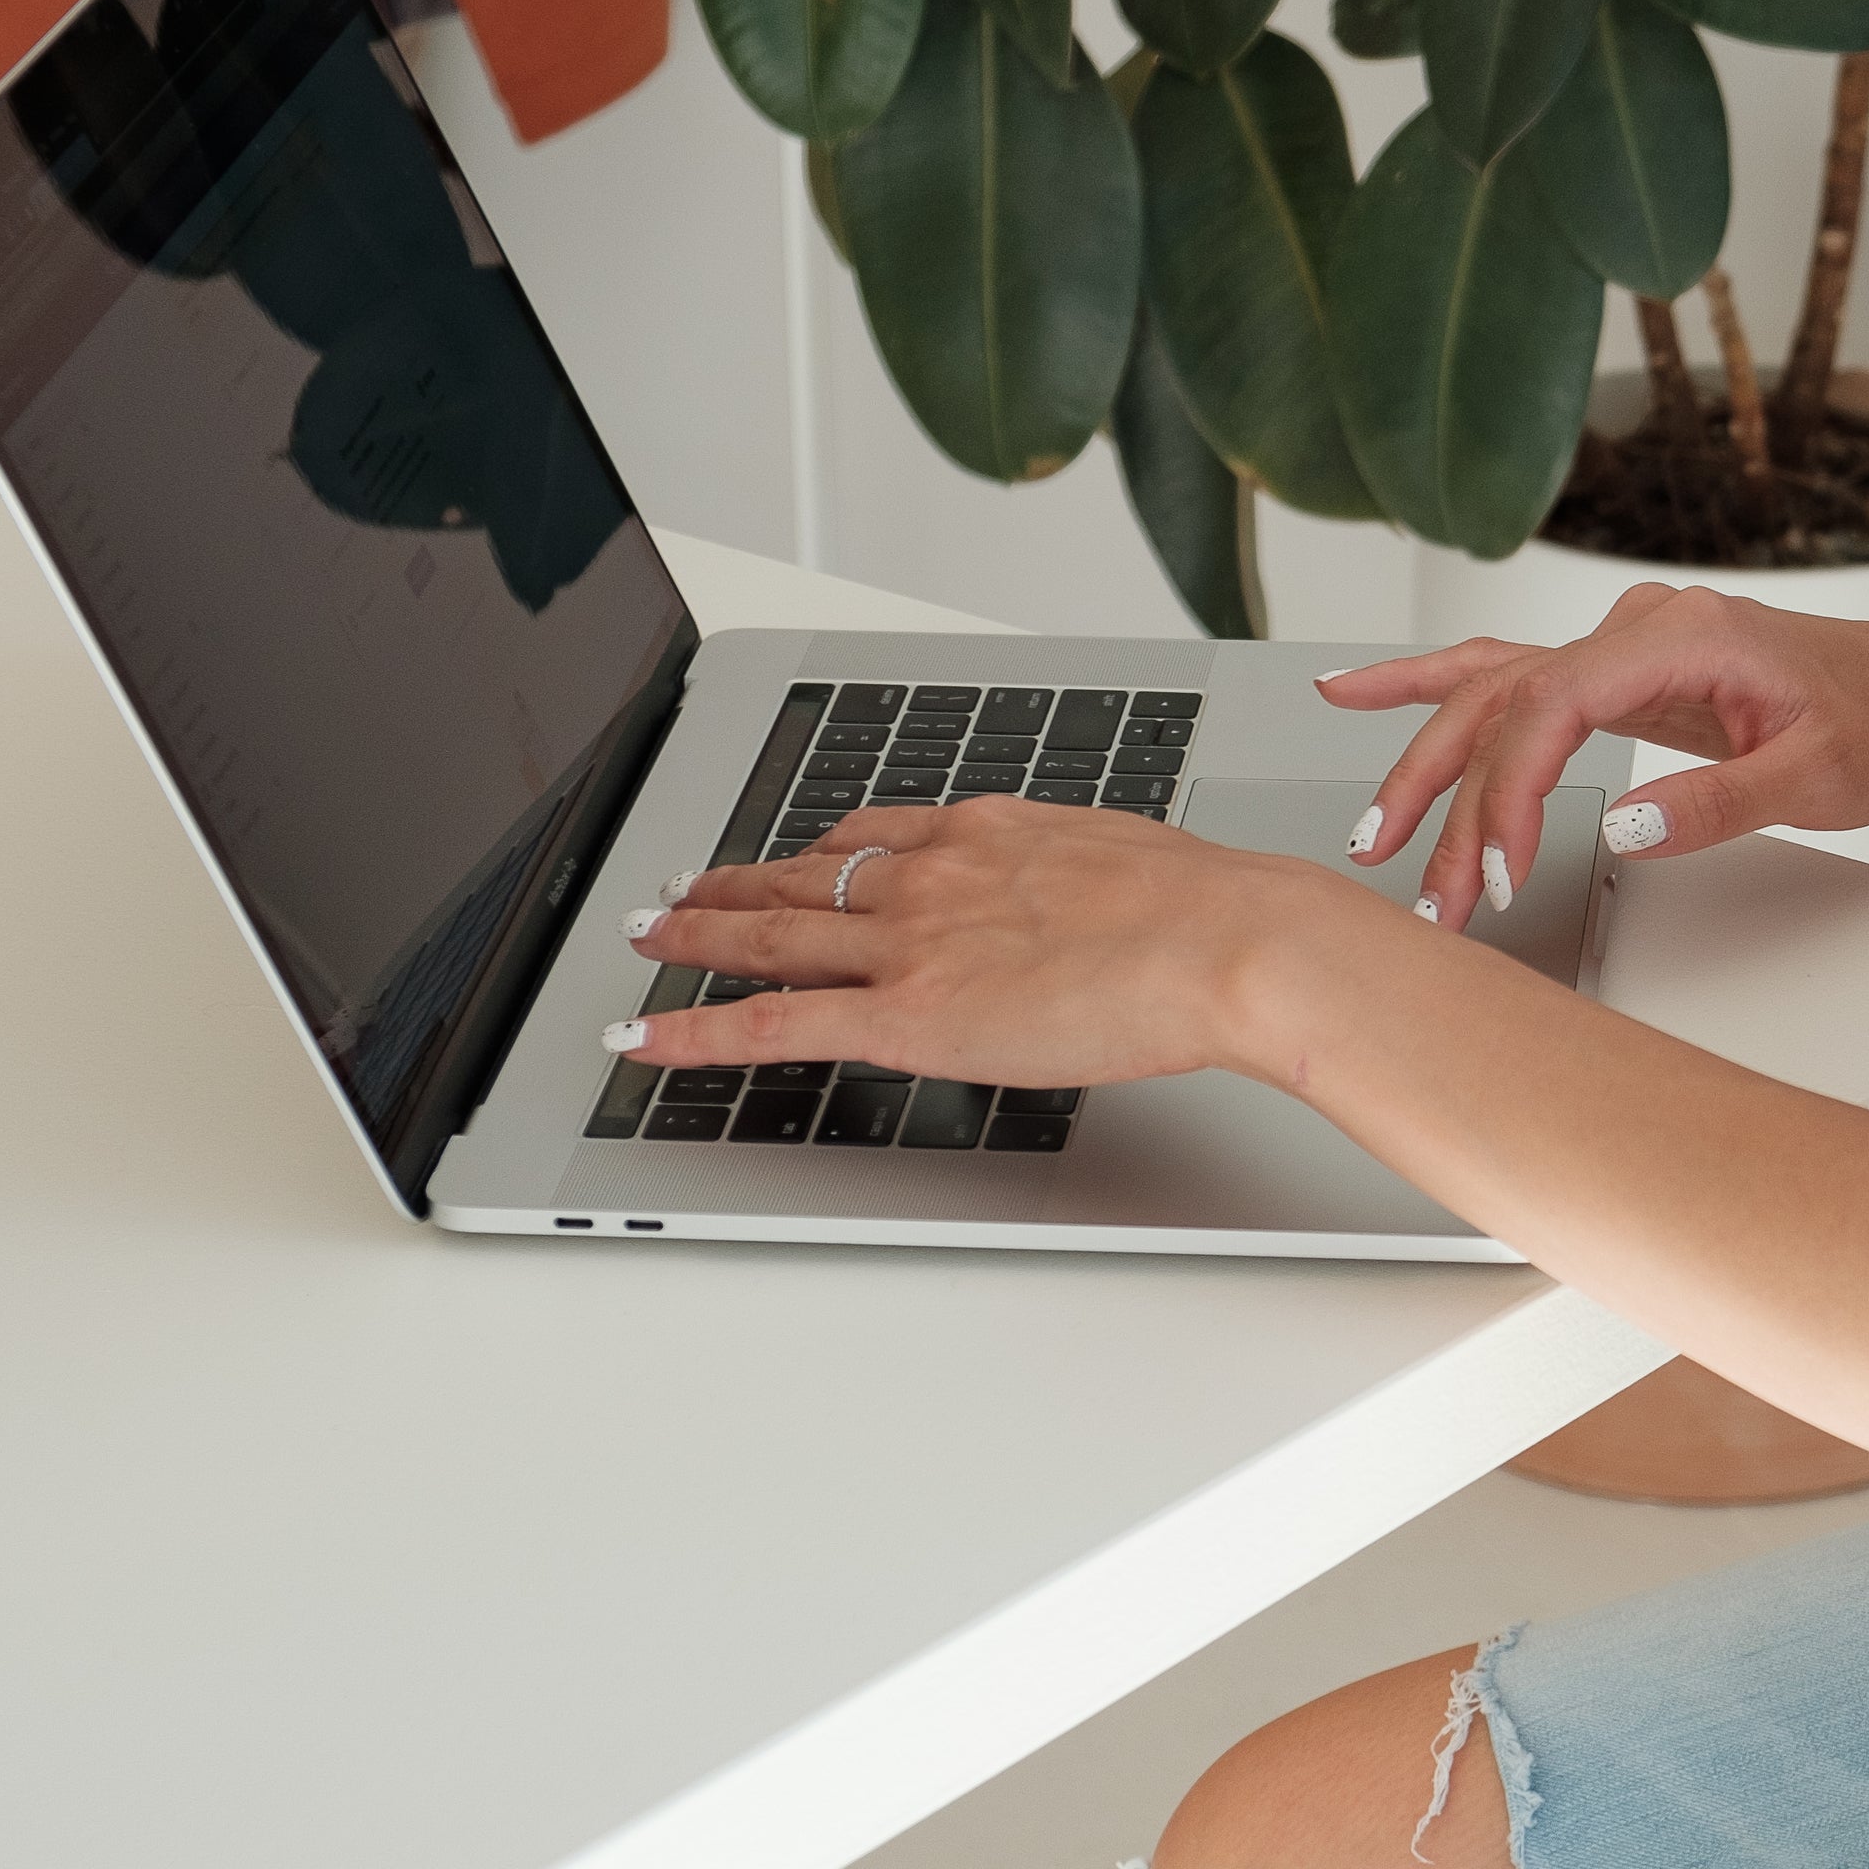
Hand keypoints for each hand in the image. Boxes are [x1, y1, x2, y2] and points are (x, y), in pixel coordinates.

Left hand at [603, 798, 1369, 1084]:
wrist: (1225, 942)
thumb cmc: (1209, 912)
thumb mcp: (1128, 865)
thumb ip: (1076, 883)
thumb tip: (1085, 904)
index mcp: (988, 833)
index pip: (874, 836)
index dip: (815, 850)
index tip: (791, 855)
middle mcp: (931, 875)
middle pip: (800, 877)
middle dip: (729, 886)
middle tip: (678, 890)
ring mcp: (907, 944)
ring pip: (767, 936)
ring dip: (693, 936)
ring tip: (646, 938)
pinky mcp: (901, 1016)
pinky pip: (768, 1023)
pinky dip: (692, 1030)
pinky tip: (643, 1035)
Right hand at [1325, 584, 1868, 927]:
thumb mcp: (1819, 779)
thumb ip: (1719, 801)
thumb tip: (1625, 823)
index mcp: (1685, 635)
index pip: (1556, 703)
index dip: (1510, 787)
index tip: (1498, 866)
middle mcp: (1641, 627)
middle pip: (1507, 701)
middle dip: (1449, 796)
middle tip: (1419, 883)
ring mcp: (1625, 646)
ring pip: (1496, 693)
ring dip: (1430, 762)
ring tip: (1372, 827)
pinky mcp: (1620, 673)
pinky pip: (1513, 678)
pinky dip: (1437, 688)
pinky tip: (1365, 692)